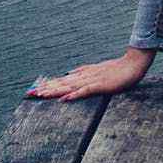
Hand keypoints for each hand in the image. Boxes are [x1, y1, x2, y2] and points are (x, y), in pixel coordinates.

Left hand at [27, 48, 154, 101]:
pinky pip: (85, 91)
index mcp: (83, 75)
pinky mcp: (100, 85)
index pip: (61, 81)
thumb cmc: (117, 69)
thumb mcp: (97, 70)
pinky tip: (64, 99)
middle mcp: (84, 77)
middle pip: (61, 84)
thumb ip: (83, 70)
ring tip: (41, 95)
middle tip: (29, 94)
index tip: (33, 90)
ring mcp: (92, 80)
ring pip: (69, 87)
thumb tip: (69, 72)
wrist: (133, 63)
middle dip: (45, 89)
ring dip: (54, 91)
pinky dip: (74, 95)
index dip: (47, 85)